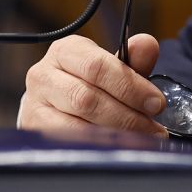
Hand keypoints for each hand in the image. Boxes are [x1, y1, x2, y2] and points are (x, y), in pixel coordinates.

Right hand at [20, 33, 167, 135]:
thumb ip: (132, 59)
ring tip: (141, 139)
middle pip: (88, 99)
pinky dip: (98, 147)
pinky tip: (117, 147)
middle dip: (127, 116)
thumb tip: (148, 44)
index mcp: (66, 51)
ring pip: (77, 125)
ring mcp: (35, 105)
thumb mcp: (111, 66)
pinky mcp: (34, 131)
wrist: (53, 103)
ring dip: (115, 135)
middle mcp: (44, 75)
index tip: (156, 103)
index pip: (98, 66)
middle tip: (153, 128)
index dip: (130, 86)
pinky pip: (69, 143)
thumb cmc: (87, 82)